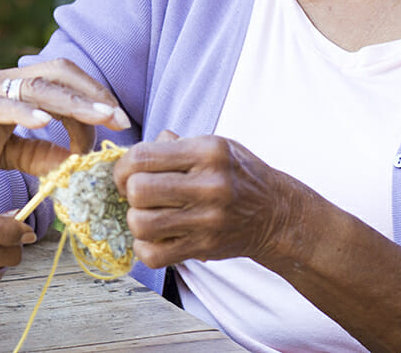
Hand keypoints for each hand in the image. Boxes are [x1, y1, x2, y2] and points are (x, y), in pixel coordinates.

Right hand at [0, 58, 130, 179]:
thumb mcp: (0, 152)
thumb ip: (36, 153)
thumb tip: (74, 165)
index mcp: (13, 90)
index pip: (65, 82)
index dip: (93, 101)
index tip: (113, 131)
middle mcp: (2, 83)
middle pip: (60, 72)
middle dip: (96, 94)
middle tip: (123, 121)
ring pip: (38, 86)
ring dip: (75, 102)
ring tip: (103, 118)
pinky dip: (25, 111)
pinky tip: (46, 123)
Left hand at [113, 130, 310, 269]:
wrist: (276, 213)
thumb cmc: (239, 175)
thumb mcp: (215, 146)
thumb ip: (174, 145)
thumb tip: (135, 154)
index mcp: (208, 152)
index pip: (143, 156)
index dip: (123, 166)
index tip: (128, 174)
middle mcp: (209, 185)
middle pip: (139, 190)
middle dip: (128, 192)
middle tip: (136, 194)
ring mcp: (207, 219)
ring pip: (141, 224)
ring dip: (136, 220)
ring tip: (147, 215)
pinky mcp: (205, 247)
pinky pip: (154, 255)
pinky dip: (145, 248)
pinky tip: (154, 238)